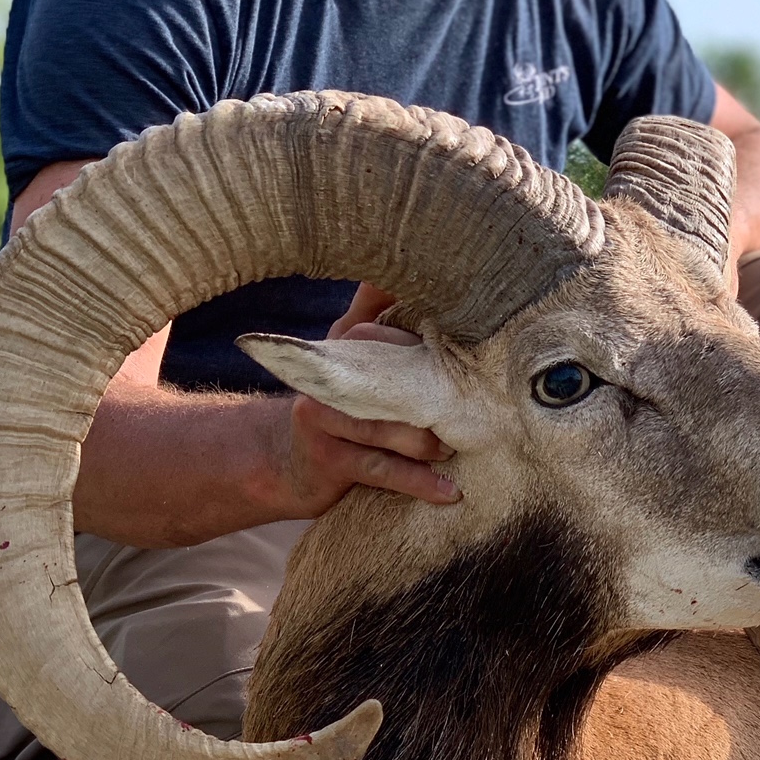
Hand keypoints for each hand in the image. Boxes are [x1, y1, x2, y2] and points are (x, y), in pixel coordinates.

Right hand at [274, 284, 458, 517]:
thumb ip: (374, 312)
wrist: (284, 462)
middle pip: (392, 382)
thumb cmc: (337, 404)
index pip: (392, 337)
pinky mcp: (329, 460)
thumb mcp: (350, 354)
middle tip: (475, 411)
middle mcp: (330, 377)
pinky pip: (383, 470)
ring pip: (389, 427)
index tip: (473, 357)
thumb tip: (390, 268)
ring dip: (428, 441)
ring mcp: (326, 418)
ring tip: (454, 448)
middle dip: (435, 398)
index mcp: (344, 345)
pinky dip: (420, 482)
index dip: (430, 349)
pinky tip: (449, 492)